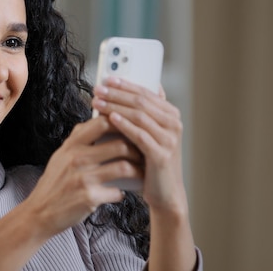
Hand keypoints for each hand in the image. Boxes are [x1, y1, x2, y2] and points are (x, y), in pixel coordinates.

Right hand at [22, 115, 143, 236]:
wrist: (40, 212)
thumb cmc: (54, 183)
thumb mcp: (61, 155)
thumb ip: (79, 139)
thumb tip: (99, 122)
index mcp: (72, 145)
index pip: (103, 123)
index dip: (122, 123)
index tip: (132, 129)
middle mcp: (77, 158)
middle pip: (120, 144)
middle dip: (137, 149)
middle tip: (144, 153)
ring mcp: (84, 178)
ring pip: (124, 168)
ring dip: (138, 171)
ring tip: (140, 173)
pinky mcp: (89, 197)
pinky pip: (117, 192)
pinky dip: (122, 193)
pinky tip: (121, 193)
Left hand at [91, 77, 188, 213]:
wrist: (165, 193)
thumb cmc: (152, 162)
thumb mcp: (150, 134)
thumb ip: (143, 113)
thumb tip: (126, 90)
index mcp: (171, 115)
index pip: (146, 92)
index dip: (125, 84)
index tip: (107, 79)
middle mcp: (174, 124)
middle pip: (141, 102)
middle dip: (117, 93)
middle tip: (98, 89)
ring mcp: (170, 139)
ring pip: (139, 116)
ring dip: (115, 107)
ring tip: (98, 102)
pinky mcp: (162, 155)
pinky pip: (140, 135)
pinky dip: (124, 125)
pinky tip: (110, 119)